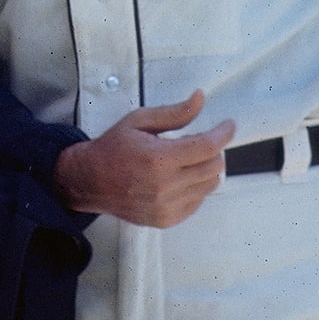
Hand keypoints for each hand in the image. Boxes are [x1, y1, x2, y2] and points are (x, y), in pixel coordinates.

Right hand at [52, 90, 234, 227]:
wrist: (89, 181)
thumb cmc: (113, 148)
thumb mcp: (139, 121)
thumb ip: (174, 113)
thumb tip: (200, 99)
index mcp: (158, 158)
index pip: (207, 146)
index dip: (223, 133)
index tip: (228, 125)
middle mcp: (164, 186)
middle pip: (212, 167)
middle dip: (213, 150)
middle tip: (199, 140)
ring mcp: (166, 207)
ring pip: (209, 186)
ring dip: (206, 168)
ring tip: (187, 159)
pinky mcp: (166, 220)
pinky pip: (197, 202)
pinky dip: (196, 187)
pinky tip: (179, 177)